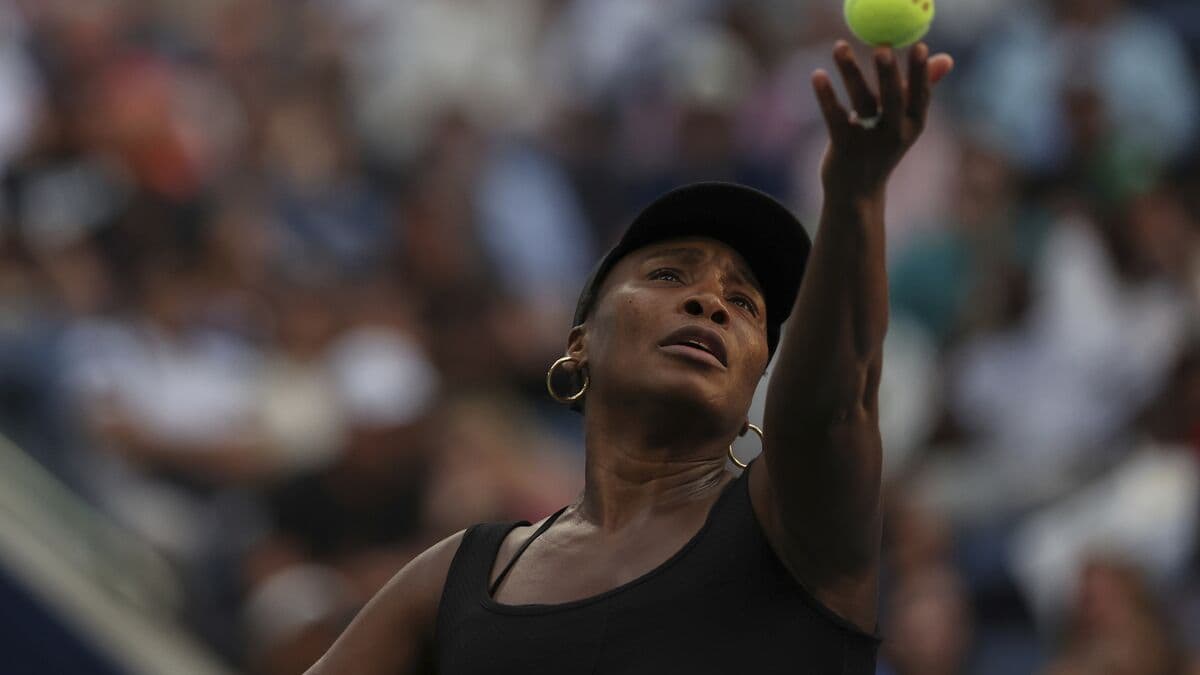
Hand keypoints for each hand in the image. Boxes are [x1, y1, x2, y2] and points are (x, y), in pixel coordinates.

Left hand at [812, 40, 953, 197]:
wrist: (857, 194)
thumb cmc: (880, 148)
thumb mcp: (904, 122)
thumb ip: (920, 89)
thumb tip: (946, 58)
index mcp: (913, 125)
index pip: (920, 95)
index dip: (920, 72)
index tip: (919, 45)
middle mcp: (894, 134)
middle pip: (893, 99)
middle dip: (889, 73)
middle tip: (883, 47)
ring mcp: (868, 142)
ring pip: (860, 102)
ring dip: (850, 72)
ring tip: (839, 46)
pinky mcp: (843, 147)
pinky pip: (834, 117)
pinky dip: (826, 95)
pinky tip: (818, 75)